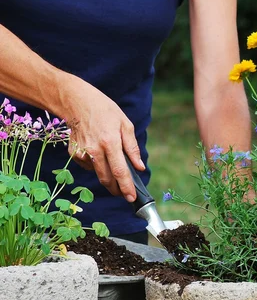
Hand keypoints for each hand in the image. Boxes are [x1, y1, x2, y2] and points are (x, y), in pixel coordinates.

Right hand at [59, 74, 144, 201]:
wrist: (77, 102)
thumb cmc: (105, 111)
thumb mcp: (125, 124)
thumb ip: (132, 148)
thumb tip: (139, 167)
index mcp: (110, 142)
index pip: (119, 171)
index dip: (126, 187)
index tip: (132, 198)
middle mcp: (94, 150)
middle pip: (106, 178)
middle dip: (117, 189)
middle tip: (125, 194)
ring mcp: (82, 152)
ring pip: (97, 174)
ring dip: (108, 179)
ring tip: (116, 175)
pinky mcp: (73, 153)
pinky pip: (88, 166)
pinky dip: (96, 166)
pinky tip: (99, 155)